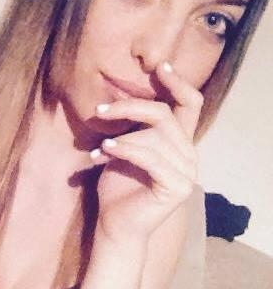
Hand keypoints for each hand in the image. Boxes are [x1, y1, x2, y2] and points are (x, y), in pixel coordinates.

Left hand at [90, 61, 202, 245]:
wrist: (115, 222)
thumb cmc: (118, 184)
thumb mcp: (124, 147)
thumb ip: (133, 126)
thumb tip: (119, 98)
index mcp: (178, 141)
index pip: (190, 105)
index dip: (178, 83)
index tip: (160, 66)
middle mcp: (188, 154)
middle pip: (165, 114)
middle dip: (130, 107)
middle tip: (100, 110)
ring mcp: (186, 172)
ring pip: (154, 135)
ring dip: (121, 136)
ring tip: (99, 145)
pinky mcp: (176, 187)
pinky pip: (149, 157)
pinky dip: (124, 149)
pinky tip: (104, 151)